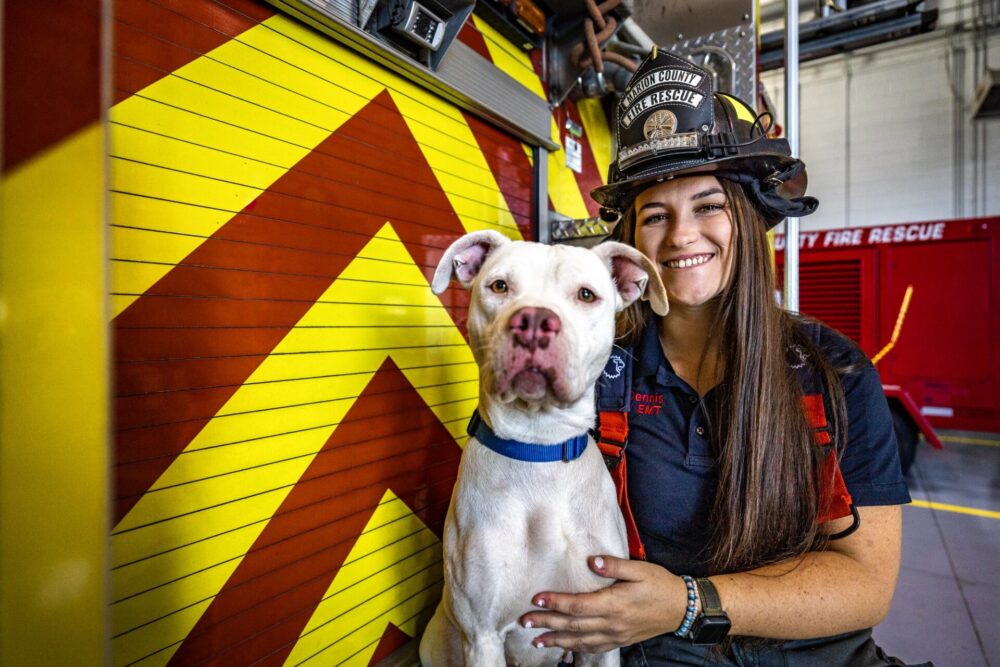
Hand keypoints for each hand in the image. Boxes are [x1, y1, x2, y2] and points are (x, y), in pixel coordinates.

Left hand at [519, 555, 687, 653]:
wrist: (682, 609)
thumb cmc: (660, 584)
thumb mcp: (640, 569)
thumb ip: (614, 565)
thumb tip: (590, 561)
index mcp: (614, 604)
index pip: (577, 606)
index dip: (555, 602)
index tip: (535, 599)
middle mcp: (612, 623)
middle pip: (573, 625)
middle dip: (547, 624)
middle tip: (524, 622)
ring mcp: (616, 635)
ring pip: (580, 641)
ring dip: (557, 641)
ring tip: (537, 641)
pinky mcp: (620, 640)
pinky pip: (594, 648)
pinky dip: (576, 648)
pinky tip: (565, 648)